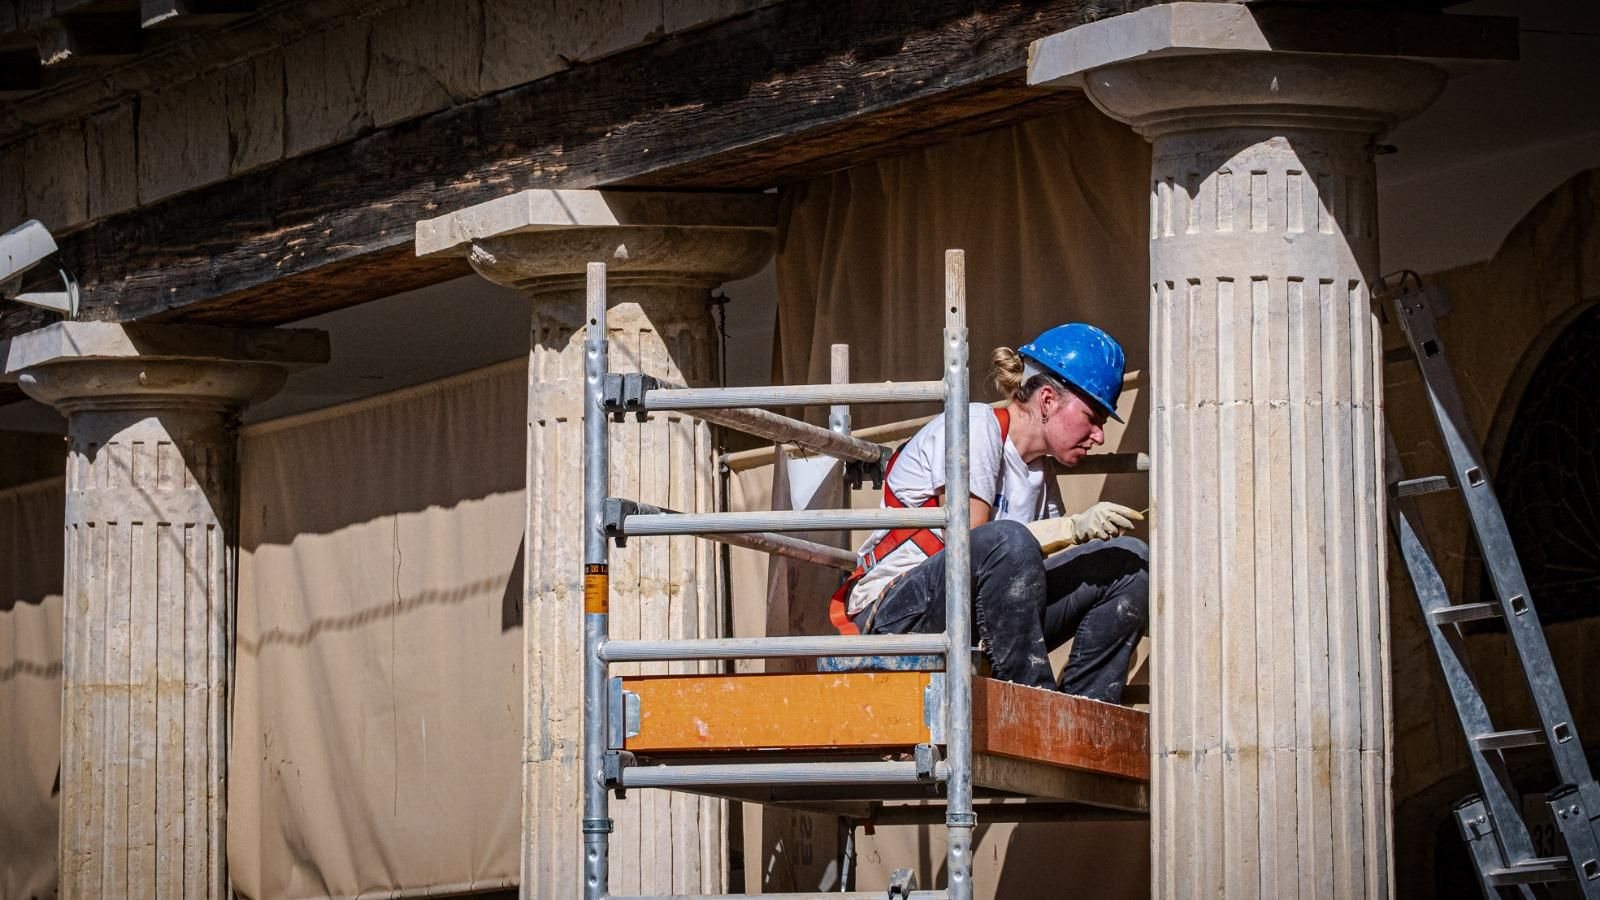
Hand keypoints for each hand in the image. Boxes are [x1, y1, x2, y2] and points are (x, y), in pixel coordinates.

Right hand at [1026, 502, 1143, 554]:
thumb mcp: (1103, 512)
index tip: (1141, 518)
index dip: (1133, 514)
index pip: (1123, 510)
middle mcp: (1103, 512)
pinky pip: (1107, 537)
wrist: (1076, 525)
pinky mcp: (1095, 530)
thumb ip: (1114, 516)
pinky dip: (1105, 538)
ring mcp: (1099, 521)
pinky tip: (1099, 534)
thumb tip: (1129, 525)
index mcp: (1106, 506)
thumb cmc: (1093, 519)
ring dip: (1114, 533)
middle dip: (1128, 526)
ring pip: (1115, 531)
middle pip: (1122, 520)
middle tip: (1131, 528)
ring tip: (1107, 531)